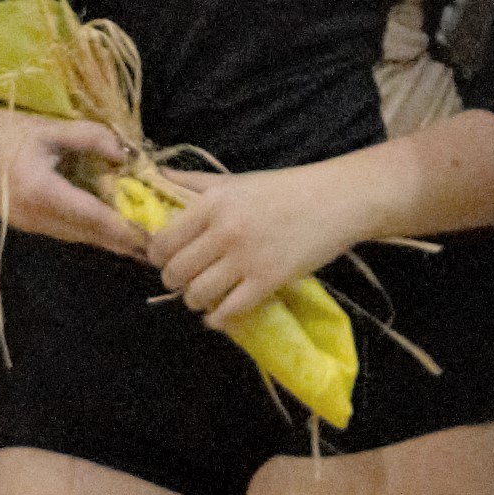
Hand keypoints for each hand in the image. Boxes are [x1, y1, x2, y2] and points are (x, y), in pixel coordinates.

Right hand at [0, 95, 145, 258]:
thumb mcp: (47, 126)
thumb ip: (91, 138)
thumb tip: (128, 154)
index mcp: (42, 193)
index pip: (96, 219)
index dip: (129, 231)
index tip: (158, 238)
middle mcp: (34, 217)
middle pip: (90, 236)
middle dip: (125, 242)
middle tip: (161, 248)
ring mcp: (25, 223)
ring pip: (76, 236)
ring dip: (107, 238)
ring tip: (141, 240)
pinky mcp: (20, 221)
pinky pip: (62, 229)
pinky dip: (87, 229)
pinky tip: (106, 226)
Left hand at [141, 154, 385, 333]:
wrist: (336, 200)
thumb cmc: (285, 188)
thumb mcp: (236, 180)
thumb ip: (195, 182)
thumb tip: (157, 175)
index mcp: (212, 203)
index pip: (164, 241)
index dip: (158, 257)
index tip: (166, 260)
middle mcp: (223, 231)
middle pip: (175, 272)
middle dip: (174, 282)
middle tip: (184, 281)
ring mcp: (246, 258)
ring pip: (197, 295)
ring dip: (194, 301)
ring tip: (203, 296)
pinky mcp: (268, 281)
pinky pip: (228, 311)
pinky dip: (217, 318)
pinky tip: (219, 315)